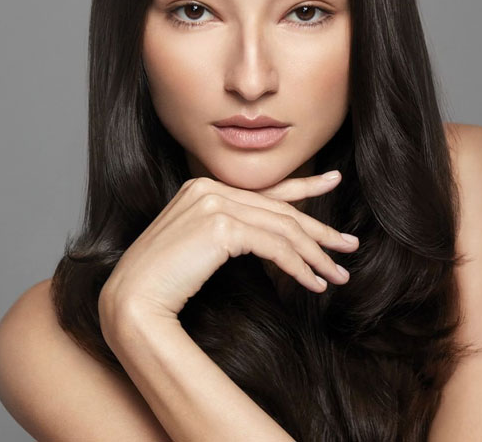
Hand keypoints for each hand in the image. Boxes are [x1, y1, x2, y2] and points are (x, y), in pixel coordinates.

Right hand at [98, 172, 359, 326]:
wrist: (132, 300)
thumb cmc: (162, 284)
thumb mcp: (199, 250)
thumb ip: (230, 234)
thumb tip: (274, 242)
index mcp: (200, 187)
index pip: (263, 187)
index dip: (303, 186)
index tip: (332, 181)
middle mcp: (207, 188)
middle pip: (279, 209)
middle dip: (319, 231)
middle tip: (349, 246)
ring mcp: (213, 204)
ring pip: (282, 229)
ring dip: (315, 256)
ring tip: (337, 275)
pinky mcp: (220, 226)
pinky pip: (274, 246)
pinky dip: (299, 267)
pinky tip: (313, 283)